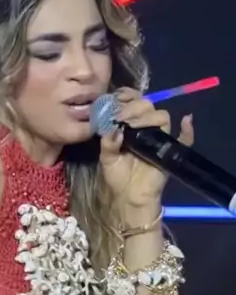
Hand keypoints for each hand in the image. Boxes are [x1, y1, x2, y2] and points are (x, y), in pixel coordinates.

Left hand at [99, 87, 194, 210]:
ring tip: (131, 126)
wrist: (128, 198)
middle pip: (147, 105)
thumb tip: (115, 128)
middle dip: (133, 108)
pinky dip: (188, 130)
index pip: (132, 100)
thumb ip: (108, 142)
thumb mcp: (106, 157)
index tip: (117, 100)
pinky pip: (185, 138)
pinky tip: (186, 121)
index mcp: (129, 123)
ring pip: (161, 117)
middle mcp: (145, 126)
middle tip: (121, 118)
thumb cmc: (116, 176)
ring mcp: (159, 137)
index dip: (127, 96)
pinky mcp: (170, 151)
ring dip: (147, 117)